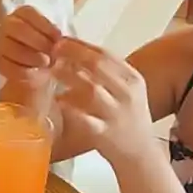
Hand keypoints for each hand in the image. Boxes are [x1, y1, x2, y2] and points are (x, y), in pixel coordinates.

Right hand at [0, 7, 62, 103]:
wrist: (40, 70)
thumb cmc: (50, 50)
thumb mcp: (56, 39)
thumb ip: (57, 38)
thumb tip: (61, 43)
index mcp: (22, 14)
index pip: (27, 13)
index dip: (45, 26)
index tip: (58, 39)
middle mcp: (7, 25)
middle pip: (18, 28)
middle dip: (38, 42)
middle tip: (52, 54)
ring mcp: (0, 43)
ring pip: (10, 47)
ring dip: (31, 56)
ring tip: (46, 63)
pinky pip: (7, 65)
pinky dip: (24, 70)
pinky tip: (36, 72)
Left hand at [51, 39, 156, 166]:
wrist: (140, 154)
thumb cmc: (129, 118)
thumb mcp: (127, 90)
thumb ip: (107, 72)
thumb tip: (76, 50)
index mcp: (133, 80)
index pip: (106, 54)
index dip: (81, 45)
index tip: (62, 39)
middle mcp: (127, 94)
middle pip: (98, 66)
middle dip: (73, 54)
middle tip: (53, 50)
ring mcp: (116, 114)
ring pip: (91, 89)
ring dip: (69, 76)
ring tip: (52, 70)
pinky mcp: (104, 134)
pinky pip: (84, 117)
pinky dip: (69, 107)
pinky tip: (57, 100)